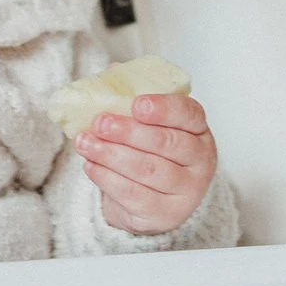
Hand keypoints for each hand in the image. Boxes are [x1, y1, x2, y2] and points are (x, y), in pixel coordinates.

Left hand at [74, 95, 216, 235]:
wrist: (150, 200)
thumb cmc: (148, 151)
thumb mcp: (144, 122)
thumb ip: (130, 95)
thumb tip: (111, 70)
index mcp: (197, 130)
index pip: (189, 114)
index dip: (163, 108)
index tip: (137, 104)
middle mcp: (199, 160)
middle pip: (167, 143)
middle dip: (129, 131)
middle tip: (100, 122)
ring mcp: (187, 191)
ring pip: (148, 170)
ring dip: (111, 155)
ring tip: (85, 143)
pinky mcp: (166, 214)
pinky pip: (135, 195)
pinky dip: (108, 178)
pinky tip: (90, 165)